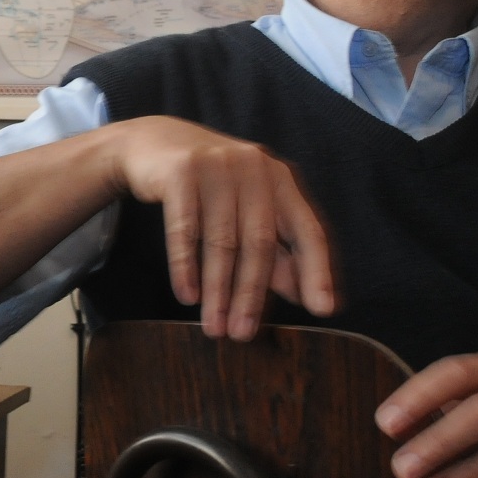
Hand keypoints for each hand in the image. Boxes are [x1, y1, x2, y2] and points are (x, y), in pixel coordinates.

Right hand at [97, 116, 335, 340]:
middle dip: (252, 295)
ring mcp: (217, 166)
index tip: (322, 310)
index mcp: (280, 179)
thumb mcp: (246, 211)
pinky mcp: (181, 172)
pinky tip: (187, 296)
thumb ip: (276, 250)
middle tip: (242, 335)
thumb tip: (303, 295)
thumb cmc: (210, 184)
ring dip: (218, 290)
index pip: (308, 229)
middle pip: (260, 243)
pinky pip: (184, 229)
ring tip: (214, 327)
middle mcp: (254, 168)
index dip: (317, 271)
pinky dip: (186, 266)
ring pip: (221, 241)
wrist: (154, 142)